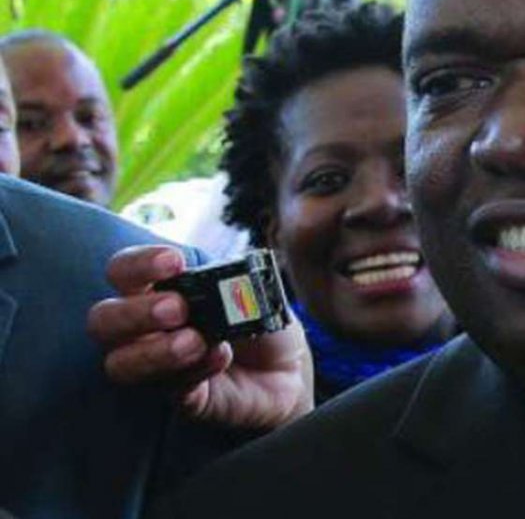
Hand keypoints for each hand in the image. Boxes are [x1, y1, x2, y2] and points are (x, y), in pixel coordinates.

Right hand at [88, 245, 313, 428]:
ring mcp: (158, 366)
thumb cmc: (256, 316)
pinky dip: (195, 371)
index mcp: (156, 288)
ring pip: (120, 364)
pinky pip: (173, 389)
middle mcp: (145, 328)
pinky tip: (219, 357)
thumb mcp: (248, 289)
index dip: (138, 264)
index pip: (122, 271)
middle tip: (177, 308)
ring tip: (195, 340)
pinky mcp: (181, 397)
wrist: (287, 366)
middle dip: (135, 312)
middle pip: (102, 320)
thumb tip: (222, 284)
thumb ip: (229, 280)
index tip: (173, 262)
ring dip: (156, 350)